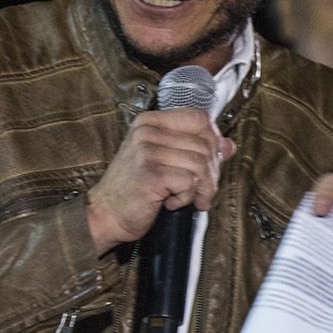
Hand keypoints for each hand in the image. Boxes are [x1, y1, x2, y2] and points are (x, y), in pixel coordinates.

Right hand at [85, 108, 235, 253]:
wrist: (105, 214)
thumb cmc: (132, 189)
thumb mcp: (163, 161)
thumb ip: (193, 149)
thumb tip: (228, 145)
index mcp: (149, 122)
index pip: (199, 118)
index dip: (213, 140)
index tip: (211, 162)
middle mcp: (147, 132)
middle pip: (205, 143)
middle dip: (211, 173)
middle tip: (200, 190)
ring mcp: (148, 151)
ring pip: (201, 164)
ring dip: (201, 188)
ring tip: (188, 198)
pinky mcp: (152, 174)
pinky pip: (190, 182)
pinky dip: (187, 198)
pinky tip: (171, 203)